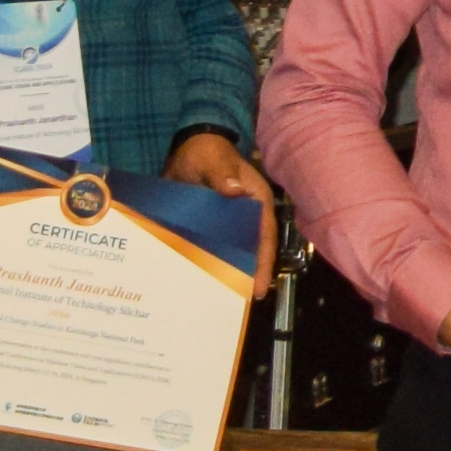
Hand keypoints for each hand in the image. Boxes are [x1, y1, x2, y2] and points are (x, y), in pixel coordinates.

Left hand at [168, 130, 282, 292]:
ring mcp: (226, 222)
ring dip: (227, 271)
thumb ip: (222, 174)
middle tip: (240, 302)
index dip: (262, 261)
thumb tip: (235, 191)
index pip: (263, 235)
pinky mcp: (208, 225)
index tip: (259, 286)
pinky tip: (197, 280)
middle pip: (250, 249)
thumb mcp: (214, 160)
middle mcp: (244, 216)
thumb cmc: (207, 152)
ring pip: (231, 251)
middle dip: (247, 274)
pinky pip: (210, 246)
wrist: (187, 147)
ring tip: (220, 298)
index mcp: (255, 201)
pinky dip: (206, 262)